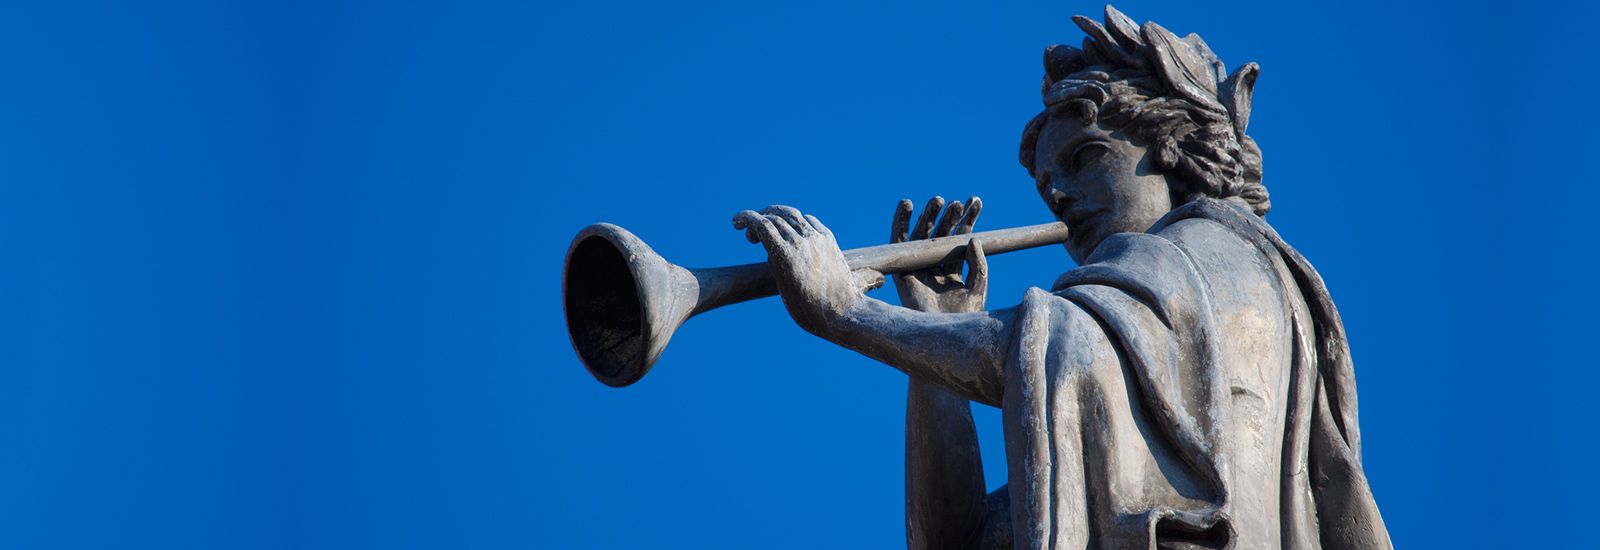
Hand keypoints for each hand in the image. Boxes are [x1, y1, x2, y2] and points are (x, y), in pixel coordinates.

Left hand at [733, 205, 884, 335]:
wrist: (843, 314)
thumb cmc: (850, 306)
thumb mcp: (857, 285)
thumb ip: (866, 279)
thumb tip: (881, 281)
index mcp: (827, 240)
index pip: (803, 220)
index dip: (786, 223)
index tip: (774, 238)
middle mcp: (813, 236)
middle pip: (785, 213)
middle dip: (768, 216)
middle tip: (753, 235)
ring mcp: (799, 242)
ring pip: (771, 217)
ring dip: (754, 220)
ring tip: (742, 229)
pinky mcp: (784, 252)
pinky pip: (761, 225)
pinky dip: (746, 218)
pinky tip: (736, 222)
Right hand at [890, 196, 986, 313]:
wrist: (944, 336)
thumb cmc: (964, 316)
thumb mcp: (978, 285)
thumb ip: (979, 262)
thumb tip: (974, 237)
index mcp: (954, 269)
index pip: (961, 238)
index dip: (968, 219)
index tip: (976, 201)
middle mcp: (935, 266)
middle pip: (941, 234)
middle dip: (949, 217)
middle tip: (957, 204)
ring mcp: (918, 267)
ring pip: (921, 235)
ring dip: (928, 216)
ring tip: (938, 201)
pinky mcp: (902, 270)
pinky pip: (898, 242)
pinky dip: (900, 222)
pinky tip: (906, 205)